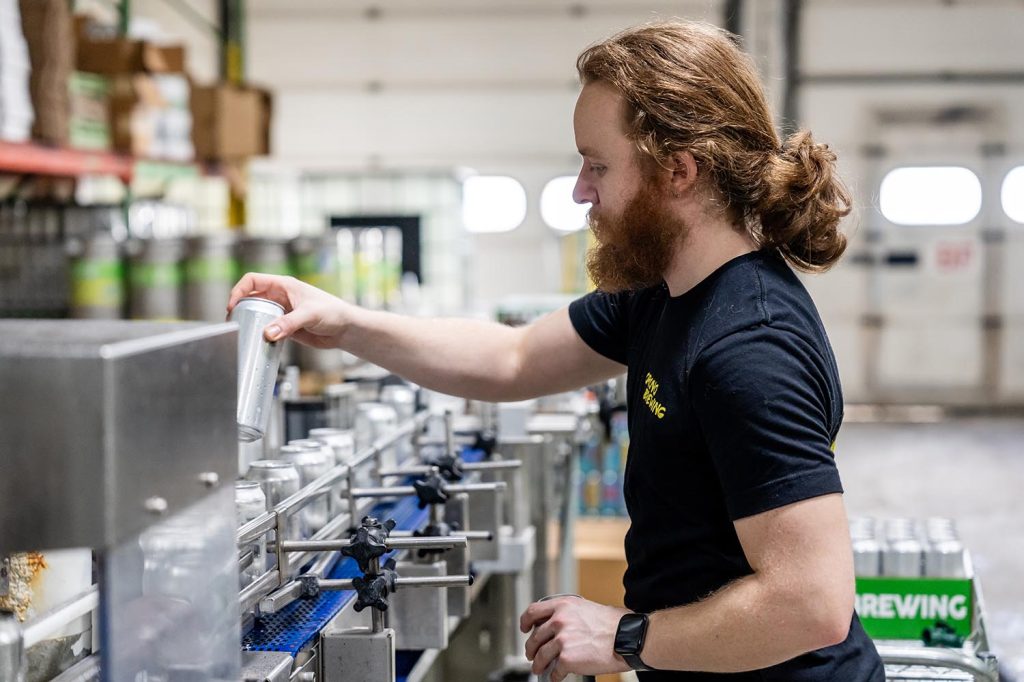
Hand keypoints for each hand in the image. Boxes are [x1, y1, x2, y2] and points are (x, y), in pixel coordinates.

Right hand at [227, 272, 352, 348]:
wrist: (345, 329)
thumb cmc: (334, 312)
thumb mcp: (309, 315)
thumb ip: (288, 324)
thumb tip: (268, 333)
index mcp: (284, 285)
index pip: (253, 281)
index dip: (239, 291)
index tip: (233, 306)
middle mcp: (280, 297)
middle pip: (251, 299)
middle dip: (240, 309)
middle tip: (235, 323)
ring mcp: (282, 312)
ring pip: (258, 315)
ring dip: (250, 323)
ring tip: (244, 334)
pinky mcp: (285, 327)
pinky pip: (267, 329)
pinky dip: (260, 335)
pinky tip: (259, 342)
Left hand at [519, 597, 630, 681]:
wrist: (626, 638)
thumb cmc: (613, 624)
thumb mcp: (586, 608)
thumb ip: (568, 614)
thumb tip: (556, 624)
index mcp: (563, 606)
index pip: (533, 611)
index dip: (525, 621)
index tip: (525, 628)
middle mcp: (559, 621)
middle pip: (534, 637)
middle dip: (531, 648)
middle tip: (532, 654)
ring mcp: (562, 640)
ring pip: (540, 656)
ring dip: (538, 664)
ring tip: (539, 668)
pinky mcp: (566, 659)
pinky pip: (554, 670)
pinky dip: (554, 676)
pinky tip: (557, 676)